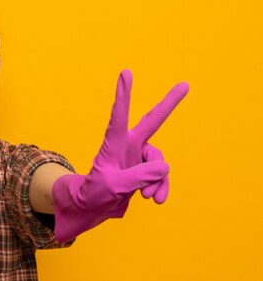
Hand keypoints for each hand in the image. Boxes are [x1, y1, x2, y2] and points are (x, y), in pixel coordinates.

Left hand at [52, 70, 188, 242]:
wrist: (95, 206)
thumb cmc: (95, 192)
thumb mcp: (113, 186)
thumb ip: (138, 176)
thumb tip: (164, 167)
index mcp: (114, 143)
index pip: (119, 115)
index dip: (123, 95)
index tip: (125, 73)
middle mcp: (129, 145)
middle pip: (153, 121)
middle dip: (169, 104)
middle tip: (184, 84)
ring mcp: (138, 156)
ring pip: (160, 164)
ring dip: (158, 181)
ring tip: (149, 197)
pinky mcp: (145, 169)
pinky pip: (161, 176)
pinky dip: (161, 187)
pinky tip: (155, 199)